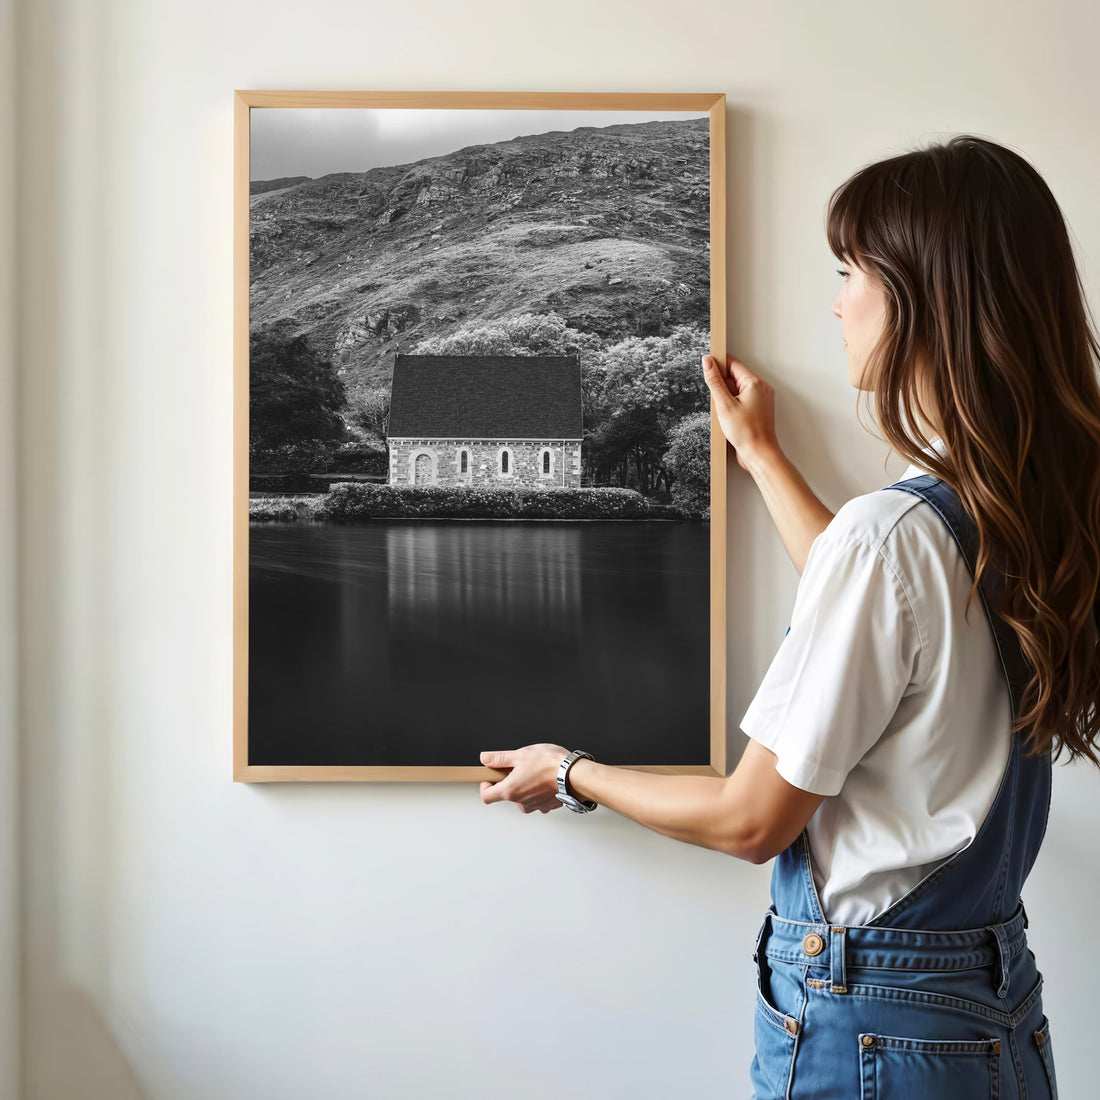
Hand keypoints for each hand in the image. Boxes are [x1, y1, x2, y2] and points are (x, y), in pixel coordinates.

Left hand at [479, 744, 569, 812]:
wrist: (575, 775)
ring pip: (522, 797)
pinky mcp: (548, 805)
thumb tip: (485, 758)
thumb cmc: (550, 764)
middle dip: (509, 781)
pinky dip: (538, 790)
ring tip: (534, 771)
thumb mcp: (520, 754)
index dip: (485, 786)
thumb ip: (499, 758)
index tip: (490, 777)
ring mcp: (535, 805)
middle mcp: (521, 802)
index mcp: (510, 790)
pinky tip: (545, 778)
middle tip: (518, 767)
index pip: (487, 796)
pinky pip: (537, 799)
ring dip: (524, 786)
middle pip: (506, 795)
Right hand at [701, 354, 779, 471]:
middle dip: (722, 386)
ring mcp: (761, 399)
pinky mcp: (758, 409)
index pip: (733, 364)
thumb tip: (708, 362)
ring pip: (737, 389)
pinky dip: (733, 405)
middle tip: (719, 402)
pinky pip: (742, 399)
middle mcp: (761, 388)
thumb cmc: (747, 433)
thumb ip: (714, 381)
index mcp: (755, 383)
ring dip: (727, 397)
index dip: (718, 365)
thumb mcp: (724, 405)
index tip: (707, 369)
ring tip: (727, 413)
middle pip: (735, 376)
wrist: (759, 454)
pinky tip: (730, 418)